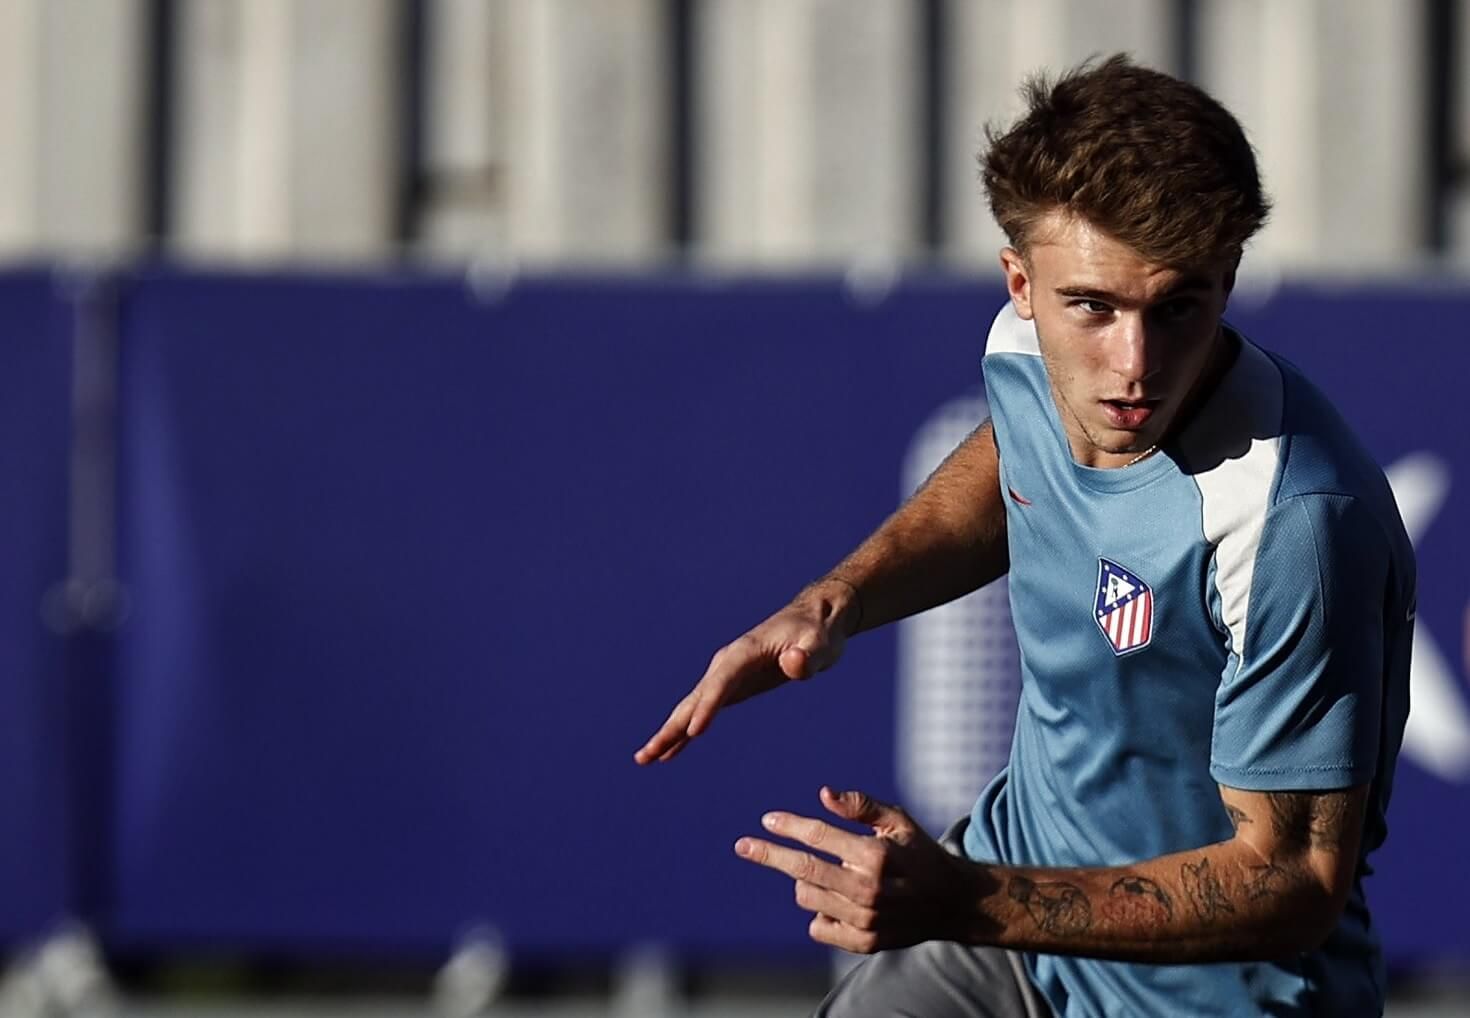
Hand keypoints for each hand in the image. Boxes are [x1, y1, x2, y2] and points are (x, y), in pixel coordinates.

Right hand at [633, 580, 856, 763]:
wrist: (814, 621)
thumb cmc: (817, 632)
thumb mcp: (819, 642)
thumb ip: (808, 655)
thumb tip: (794, 663)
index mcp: (744, 652)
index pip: (722, 682)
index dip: (708, 707)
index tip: (694, 733)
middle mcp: (727, 664)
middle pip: (694, 699)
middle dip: (671, 727)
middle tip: (646, 755)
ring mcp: (726, 675)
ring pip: (691, 708)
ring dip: (669, 733)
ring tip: (645, 759)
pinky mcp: (732, 687)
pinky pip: (702, 711)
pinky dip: (685, 731)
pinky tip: (671, 752)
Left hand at [734, 787, 993, 952]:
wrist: (953, 903)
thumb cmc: (919, 854)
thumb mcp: (898, 822)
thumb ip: (861, 806)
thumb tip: (823, 793)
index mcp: (876, 855)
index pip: (820, 836)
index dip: (789, 826)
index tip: (767, 820)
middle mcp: (869, 889)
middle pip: (803, 869)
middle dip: (769, 855)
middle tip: (743, 846)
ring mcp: (865, 920)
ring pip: (807, 896)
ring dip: (806, 881)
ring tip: (832, 873)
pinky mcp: (864, 943)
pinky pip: (818, 927)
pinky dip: (819, 912)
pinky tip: (838, 901)